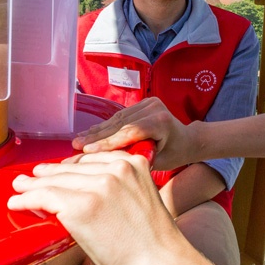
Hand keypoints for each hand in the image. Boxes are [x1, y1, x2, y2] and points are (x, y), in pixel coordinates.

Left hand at [7, 151, 207, 264]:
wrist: (159, 259)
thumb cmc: (150, 239)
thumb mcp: (139, 198)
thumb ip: (118, 185)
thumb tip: (85, 187)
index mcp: (132, 163)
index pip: (92, 158)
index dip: (70, 165)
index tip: (57, 170)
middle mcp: (116, 169)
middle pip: (72, 168)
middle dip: (49, 173)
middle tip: (32, 176)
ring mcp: (98, 185)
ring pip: (55, 181)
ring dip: (33, 185)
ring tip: (20, 187)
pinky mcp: (81, 205)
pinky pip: (46, 197)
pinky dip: (27, 199)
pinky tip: (18, 202)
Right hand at [72, 97, 194, 170]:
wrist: (188, 139)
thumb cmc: (175, 153)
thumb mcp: (159, 161)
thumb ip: (137, 158)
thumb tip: (109, 162)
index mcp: (160, 121)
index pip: (129, 132)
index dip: (107, 141)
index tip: (87, 151)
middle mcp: (154, 107)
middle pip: (120, 123)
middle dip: (97, 136)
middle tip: (76, 145)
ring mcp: (148, 102)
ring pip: (117, 119)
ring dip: (97, 130)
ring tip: (78, 140)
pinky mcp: (142, 103)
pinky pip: (120, 116)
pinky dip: (105, 126)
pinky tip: (90, 133)